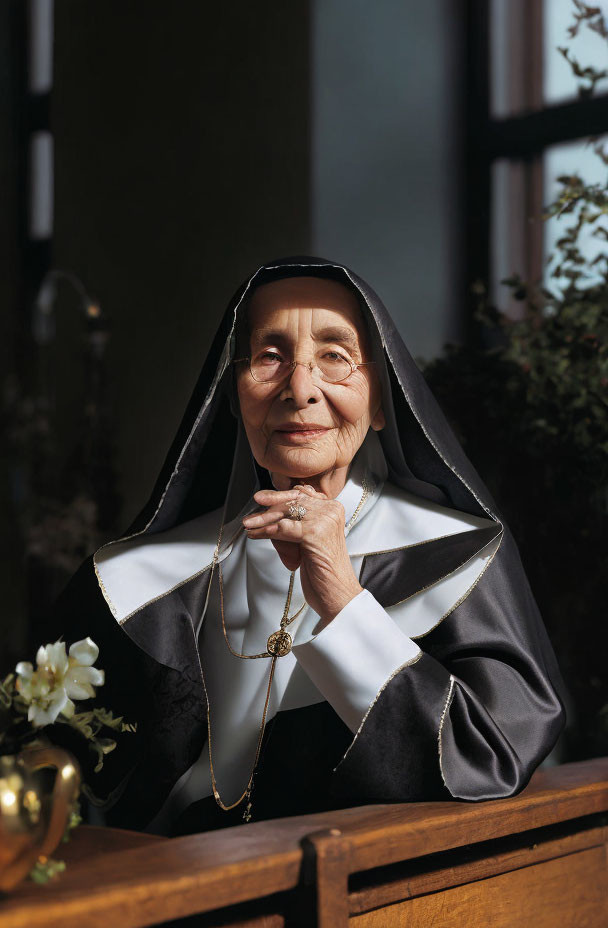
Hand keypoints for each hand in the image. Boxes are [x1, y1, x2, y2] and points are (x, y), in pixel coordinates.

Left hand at [242, 485, 362, 625]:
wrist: (338, 594)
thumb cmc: (323, 571)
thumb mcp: (309, 541)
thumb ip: (297, 524)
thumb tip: (271, 515)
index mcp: (332, 509)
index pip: (301, 495)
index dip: (279, 496)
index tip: (262, 498)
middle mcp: (330, 511)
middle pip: (293, 502)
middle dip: (268, 508)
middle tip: (250, 515)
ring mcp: (324, 521)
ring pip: (286, 513)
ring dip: (262, 520)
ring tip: (249, 526)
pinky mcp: (315, 533)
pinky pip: (283, 528)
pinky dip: (266, 532)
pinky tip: (256, 534)